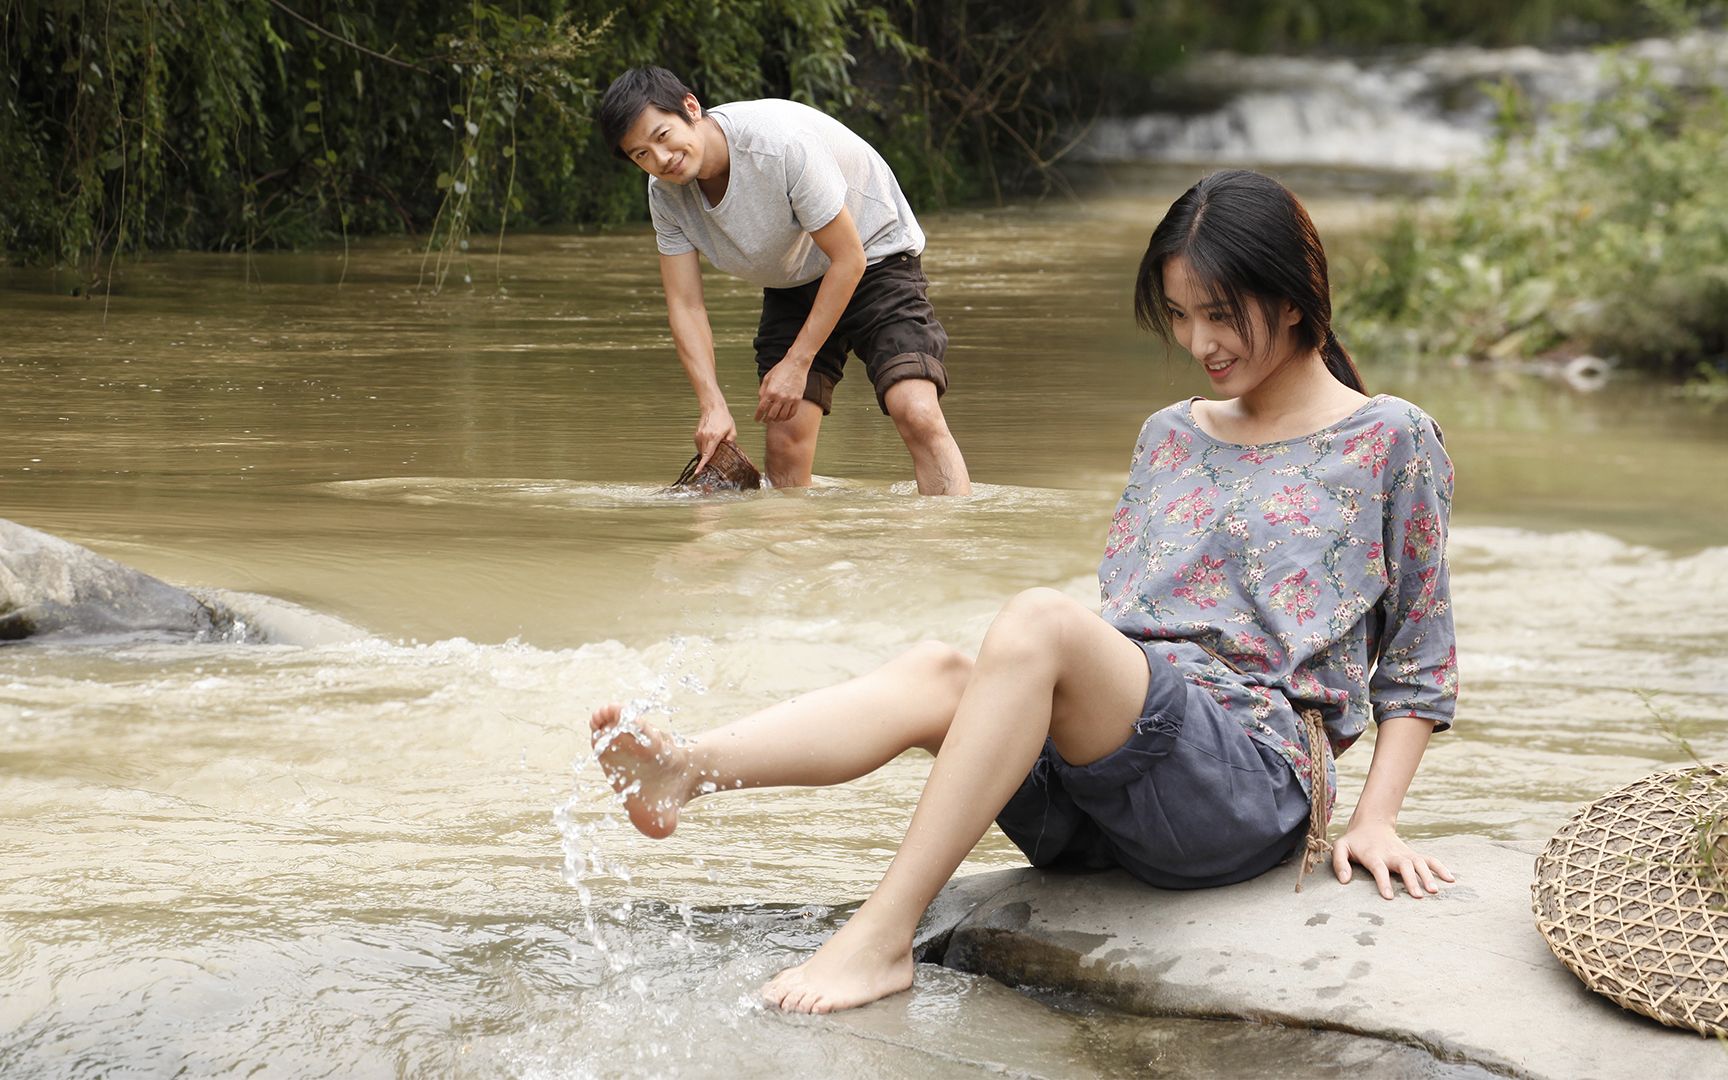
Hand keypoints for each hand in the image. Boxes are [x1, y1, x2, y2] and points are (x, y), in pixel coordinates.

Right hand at [693, 409, 736, 471]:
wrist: (713, 407)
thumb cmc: (723, 418)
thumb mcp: (732, 430)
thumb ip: (731, 442)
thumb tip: (728, 452)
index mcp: (714, 437)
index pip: (707, 454)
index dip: (703, 465)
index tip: (698, 472)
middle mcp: (704, 437)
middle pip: (704, 454)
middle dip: (709, 458)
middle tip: (717, 455)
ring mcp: (699, 436)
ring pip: (701, 450)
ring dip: (707, 451)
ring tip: (715, 443)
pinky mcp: (696, 435)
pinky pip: (699, 446)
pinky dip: (704, 446)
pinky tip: (710, 441)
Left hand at [755, 355, 809, 424]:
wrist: (796, 364)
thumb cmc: (781, 369)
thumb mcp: (767, 378)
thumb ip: (762, 391)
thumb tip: (760, 403)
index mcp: (770, 391)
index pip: (762, 408)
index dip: (758, 416)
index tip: (757, 419)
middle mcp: (780, 397)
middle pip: (771, 415)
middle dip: (766, 420)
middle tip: (765, 420)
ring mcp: (790, 399)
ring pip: (782, 416)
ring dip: (776, 420)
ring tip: (774, 419)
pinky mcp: (798, 399)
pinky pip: (792, 413)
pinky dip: (787, 418)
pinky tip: (784, 417)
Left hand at [1332, 820, 1455, 899]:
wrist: (1371, 824)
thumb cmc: (1354, 841)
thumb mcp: (1340, 847)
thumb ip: (1339, 863)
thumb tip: (1344, 881)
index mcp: (1373, 855)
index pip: (1379, 869)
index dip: (1384, 882)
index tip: (1390, 897)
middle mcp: (1392, 854)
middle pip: (1404, 866)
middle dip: (1411, 880)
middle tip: (1418, 896)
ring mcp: (1405, 854)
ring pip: (1420, 862)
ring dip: (1428, 875)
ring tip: (1435, 891)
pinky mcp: (1413, 855)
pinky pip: (1430, 860)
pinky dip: (1441, 868)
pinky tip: (1451, 879)